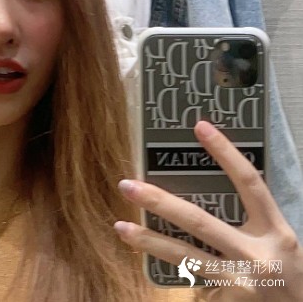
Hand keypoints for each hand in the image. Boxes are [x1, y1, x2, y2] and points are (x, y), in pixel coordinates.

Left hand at [113, 120, 302, 300]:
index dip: (226, 153)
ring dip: (149, 242)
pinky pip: (194, 282)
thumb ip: (249, 216)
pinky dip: (176, 272)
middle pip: (200, 222)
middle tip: (128, 185)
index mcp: (274, 229)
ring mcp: (241, 281)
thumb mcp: (276, 238)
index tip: (200, 126)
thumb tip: (208, 186)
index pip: (249, 182)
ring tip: (121, 226)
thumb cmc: (287, 269)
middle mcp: (257, 254)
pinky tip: (156, 264)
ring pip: (185, 256)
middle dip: (160, 202)